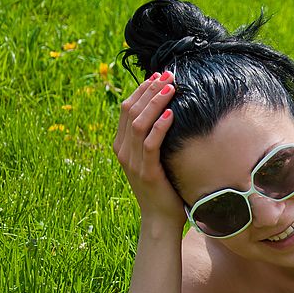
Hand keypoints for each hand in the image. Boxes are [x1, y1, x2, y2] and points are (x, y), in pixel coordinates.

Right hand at [113, 71, 185, 226]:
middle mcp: (123, 150)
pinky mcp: (146, 172)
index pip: (127, 109)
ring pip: (139, 124)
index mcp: (122, 145)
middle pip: (131, 111)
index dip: (142, 89)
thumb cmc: (164, 187)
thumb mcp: (155, 158)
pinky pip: (150, 144)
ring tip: (171, 88)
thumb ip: (154, 138)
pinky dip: (160, 127)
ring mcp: (132, 161)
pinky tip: (171, 114)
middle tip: (168, 75)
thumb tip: (169, 112)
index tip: (159, 75)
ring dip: (155, 102)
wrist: (160, 218)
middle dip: (150, 90)